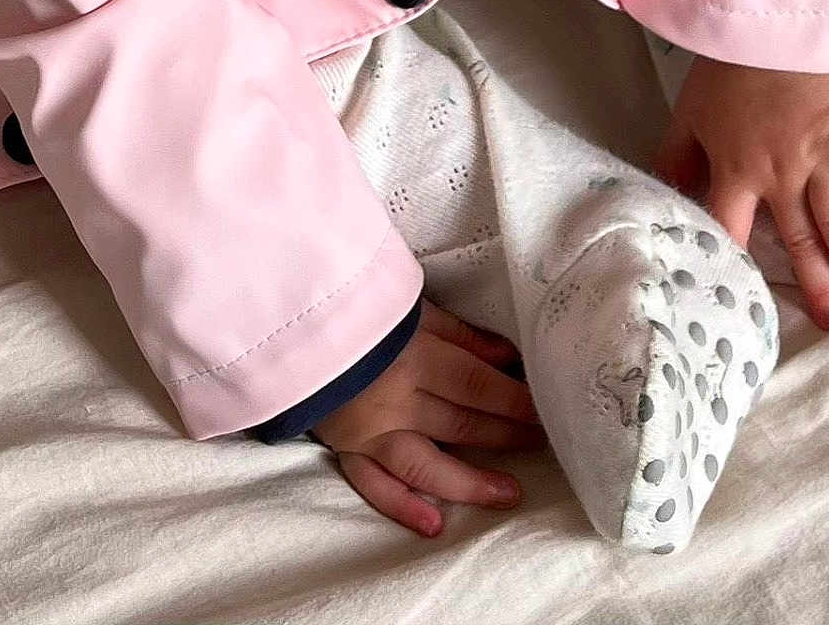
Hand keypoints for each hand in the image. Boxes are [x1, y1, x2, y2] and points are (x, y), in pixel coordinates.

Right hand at [310, 301, 546, 536]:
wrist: (282, 323)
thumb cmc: (349, 305)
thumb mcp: (406, 305)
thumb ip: (457, 333)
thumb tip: (506, 357)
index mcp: (412, 356)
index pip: (476, 383)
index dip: (514, 399)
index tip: (546, 408)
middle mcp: (394, 401)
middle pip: (461, 423)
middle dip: (506, 434)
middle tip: (543, 442)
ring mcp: (369, 431)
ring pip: (427, 465)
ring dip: (471, 482)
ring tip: (509, 494)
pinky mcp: (344, 447)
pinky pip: (374, 485)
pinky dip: (403, 506)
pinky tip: (434, 523)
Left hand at [654, 56, 828, 329]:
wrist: (761, 17)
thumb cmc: (723, 68)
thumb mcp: (688, 114)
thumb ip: (677, 159)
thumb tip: (661, 196)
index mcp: (735, 170)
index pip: (731, 229)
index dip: (737, 265)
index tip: (746, 303)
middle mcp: (780, 171)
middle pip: (798, 235)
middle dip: (817, 281)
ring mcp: (819, 149)